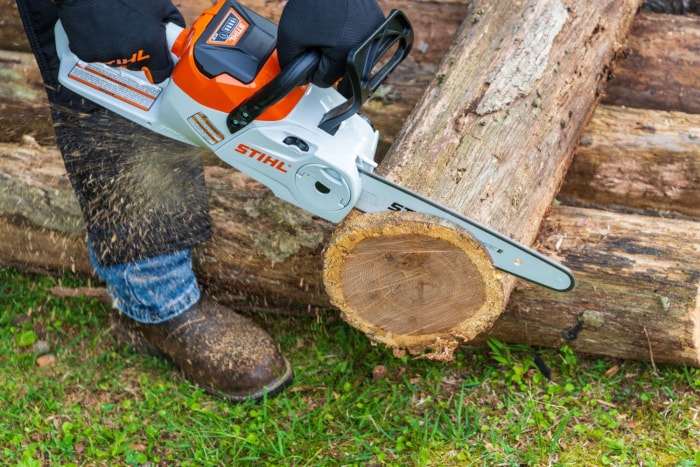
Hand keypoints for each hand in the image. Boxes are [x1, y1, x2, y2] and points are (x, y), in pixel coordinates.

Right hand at [55, 0, 184, 82]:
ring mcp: (107, 56)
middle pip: (139, 65)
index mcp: (150, 44)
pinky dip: (100, 45)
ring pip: (119, 60)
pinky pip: (99, 55)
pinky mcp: (88, 54)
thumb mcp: (157, 2)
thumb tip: (177, 31)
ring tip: (115, 25)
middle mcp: (129, 54)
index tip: (160, 60)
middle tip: (134, 32)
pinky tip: (100, 28)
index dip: (161, 65)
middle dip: (141, 52)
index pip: (161, 73)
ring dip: (120, 48)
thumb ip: (172, 20)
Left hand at [277, 0, 384, 87]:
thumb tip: (298, 80)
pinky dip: (349, 37)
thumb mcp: (290, 35)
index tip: (307, 49)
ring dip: (337, 50)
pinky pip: (360, 44)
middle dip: (325, 59)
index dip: (309, 67)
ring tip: (328, 28)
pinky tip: (340, 23)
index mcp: (347, 57)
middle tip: (317, 36)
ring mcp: (376, 36)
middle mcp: (367, 50)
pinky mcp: (379, 24)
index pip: (323, 80)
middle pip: (339, 72)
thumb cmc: (313, 1)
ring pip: (350, 59)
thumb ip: (290, 62)